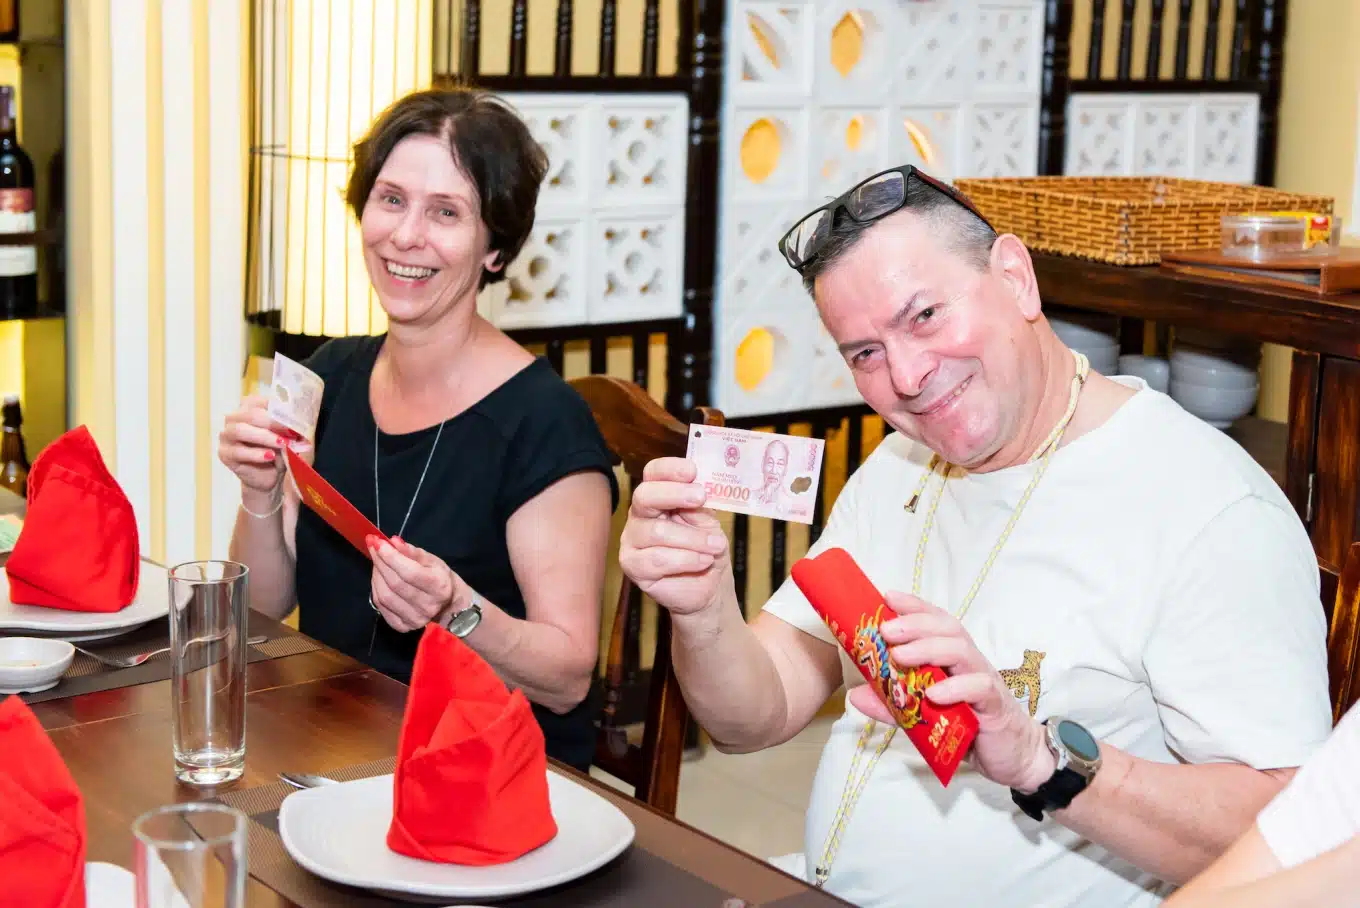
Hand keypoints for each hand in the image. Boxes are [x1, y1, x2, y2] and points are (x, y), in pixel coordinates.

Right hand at [218, 395, 287, 494]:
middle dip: (273, 422)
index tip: (296, 418)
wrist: (270, 475)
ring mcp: (227, 435)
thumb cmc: (279, 450)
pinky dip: (256, 454)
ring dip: (264, 437)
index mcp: (250, 407)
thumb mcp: (288, 437)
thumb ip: (290, 428)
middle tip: (291, 432)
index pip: (261, 401)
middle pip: (251, 414)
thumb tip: (299, 424)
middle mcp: (235, 418)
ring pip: (240, 430)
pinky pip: (237, 452)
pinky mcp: (224, 453)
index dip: (279, 409)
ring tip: (282, 444)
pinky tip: (270, 457)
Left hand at [367, 536, 461, 632]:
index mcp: (439, 587)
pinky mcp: (402, 627)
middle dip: (380, 562)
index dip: (391, 557)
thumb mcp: (432, 561)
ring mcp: (414, 619)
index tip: (378, 542)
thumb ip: (412, 552)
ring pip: (384, 595)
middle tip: (373, 547)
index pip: (410, 572)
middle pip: (395, 583)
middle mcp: (427, 606)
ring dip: (376, 575)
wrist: (449, 606)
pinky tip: (378, 578)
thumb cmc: (440, 579)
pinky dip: (375, 588)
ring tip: (377, 561)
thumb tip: (393, 542)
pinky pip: (381, 606)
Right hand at [618, 457, 731, 616]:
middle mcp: (640, 516)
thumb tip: (699, 486)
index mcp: (659, 498)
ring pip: (657, 532)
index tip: (692, 471)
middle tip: (701, 497)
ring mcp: (632, 540)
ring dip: (693, 539)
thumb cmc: (708, 549)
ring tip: (715, 546)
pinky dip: (686, 559)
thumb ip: (699, 504)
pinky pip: (657, 559)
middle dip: (675, 494)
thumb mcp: (708, 521)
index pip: (653, 474)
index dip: (669, 469)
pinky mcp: (633, 566)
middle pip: (645, 496)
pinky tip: (703, 561)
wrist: (710, 587)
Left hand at [846, 592, 1054, 792]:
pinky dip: (955, 687)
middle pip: (948, 629)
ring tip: (900, 655)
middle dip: (915, 624)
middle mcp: (969, 662)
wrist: (1011, 757)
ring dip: (928, 649)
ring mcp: (984, 681)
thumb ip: (892, 706)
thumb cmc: (968, 728)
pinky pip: (979, 688)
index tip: (888, 596)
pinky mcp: (995, 706)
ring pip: (961, 652)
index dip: (915, 606)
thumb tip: (855, 696)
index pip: (936, 621)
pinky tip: (933, 693)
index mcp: (953, 658)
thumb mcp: (923, 716)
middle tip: (885, 629)